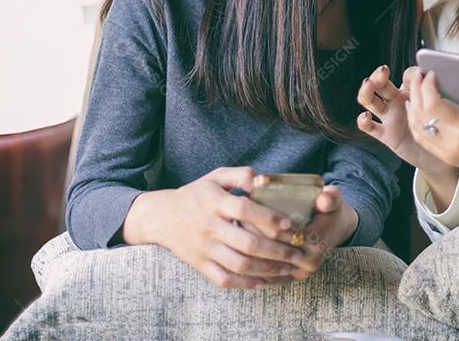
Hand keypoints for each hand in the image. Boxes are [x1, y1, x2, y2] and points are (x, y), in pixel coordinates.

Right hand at [122, 167, 319, 289]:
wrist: (161, 216)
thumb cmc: (195, 194)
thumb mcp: (215, 177)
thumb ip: (240, 174)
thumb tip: (263, 178)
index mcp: (214, 202)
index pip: (244, 210)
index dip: (268, 218)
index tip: (289, 225)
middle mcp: (209, 227)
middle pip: (246, 243)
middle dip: (277, 251)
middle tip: (298, 253)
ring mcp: (204, 248)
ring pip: (239, 265)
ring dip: (267, 270)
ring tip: (288, 269)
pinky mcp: (200, 265)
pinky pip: (224, 279)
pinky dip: (246, 284)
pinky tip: (264, 282)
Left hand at [243, 185, 358, 281]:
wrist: (336, 228)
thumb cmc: (330, 210)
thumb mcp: (333, 200)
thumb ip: (330, 197)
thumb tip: (323, 200)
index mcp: (316, 243)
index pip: (282, 236)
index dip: (261, 224)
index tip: (244, 212)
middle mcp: (308, 263)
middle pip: (270, 251)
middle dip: (251, 237)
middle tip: (234, 222)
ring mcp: (299, 273)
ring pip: (266, 266)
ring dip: (248, 253)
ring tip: (232, 236)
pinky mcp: (291, 278)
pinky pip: (267, 277)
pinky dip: (253, 267)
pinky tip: (237, 255)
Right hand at [356, 64, 456, 177]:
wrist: (437, 154)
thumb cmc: (440, 128)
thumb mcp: (443, 110)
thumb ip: (445, 97)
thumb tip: (453, 82)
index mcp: (412, 90)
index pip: (408, 76)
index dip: (412, 74)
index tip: (423, 74)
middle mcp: (397, 101)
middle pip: (382, 83)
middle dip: (379, 75)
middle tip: (383, 71)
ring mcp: (389, 116)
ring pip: (370, 100)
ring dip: (367, 91)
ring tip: (369, 85)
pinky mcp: (384, 133)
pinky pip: (370, 127)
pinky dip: (364, 121)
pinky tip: (366, 117)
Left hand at [406, 51, 458, 192]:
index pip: (434, 104)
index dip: (426, 86)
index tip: (431, 73)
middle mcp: (457, 141)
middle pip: (421, 113)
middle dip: (415, 90)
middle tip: (418, 75)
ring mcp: (450, 152)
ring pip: (417, 127)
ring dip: (413, 106)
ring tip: (415, 89)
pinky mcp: (448, 158)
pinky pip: (422, 139)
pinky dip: (416, 123)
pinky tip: (418, 109)